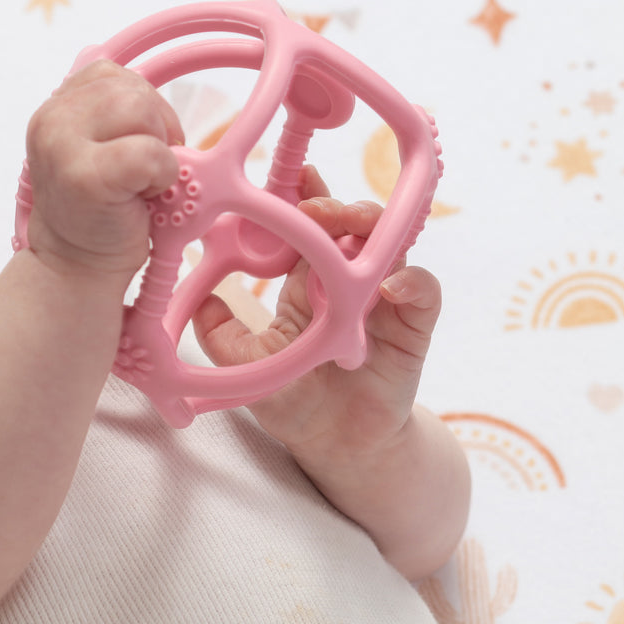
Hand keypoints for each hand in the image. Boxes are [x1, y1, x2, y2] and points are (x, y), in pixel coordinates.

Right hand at [24, 60, 182, 280]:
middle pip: (132, 89)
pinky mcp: (84, 176)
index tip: (137, 145)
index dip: (141, 105)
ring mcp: (62, 146)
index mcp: (54, 108)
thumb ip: (113, 114)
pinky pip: (149, 152)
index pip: (110, 73)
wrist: (77, 267)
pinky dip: (160, 174)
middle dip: (157, 127)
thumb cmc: (99, 211)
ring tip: (141, 182)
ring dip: (158, 150)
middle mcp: (50, 119)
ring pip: (141, 110)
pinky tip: (142, 197)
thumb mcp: (99, 147)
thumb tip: (155, 98)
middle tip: (145, 172)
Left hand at [193, 166, 440, 467]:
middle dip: (334, 207)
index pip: (308, 228)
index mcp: (308, 280)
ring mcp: (383, 300)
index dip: (302, 200)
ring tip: (351, 228)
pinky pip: (424, 293)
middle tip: (315, 206)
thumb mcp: (246, 366)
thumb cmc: (292, 398)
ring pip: (388, 247)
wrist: (335, 445)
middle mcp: (349, 281)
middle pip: (350, 226)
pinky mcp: (412, 328)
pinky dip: (413, 283)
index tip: (291, 179)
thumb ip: (220, 336)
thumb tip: (198, 300)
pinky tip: (391, 285)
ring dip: (372, 231)